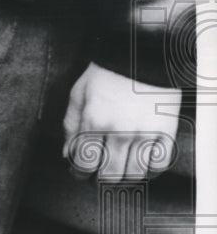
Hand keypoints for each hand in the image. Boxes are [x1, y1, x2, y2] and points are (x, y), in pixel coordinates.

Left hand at [62, 62, 180, 180]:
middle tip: (99, 173)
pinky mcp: (166, 131)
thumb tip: (67, 155)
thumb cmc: (106, 74)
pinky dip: (149, 171)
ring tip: (118, 171)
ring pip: (133, 175)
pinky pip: (159, 165)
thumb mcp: (78, 94)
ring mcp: (145, 133)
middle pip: (108, 175)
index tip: (79, 172)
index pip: (83, 164)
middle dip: (100, 179)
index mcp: (94, 121)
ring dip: (123, 178)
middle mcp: (119, 131)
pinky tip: (141, 166)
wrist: (142, 54)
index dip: (79, 173)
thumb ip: (71, 126)